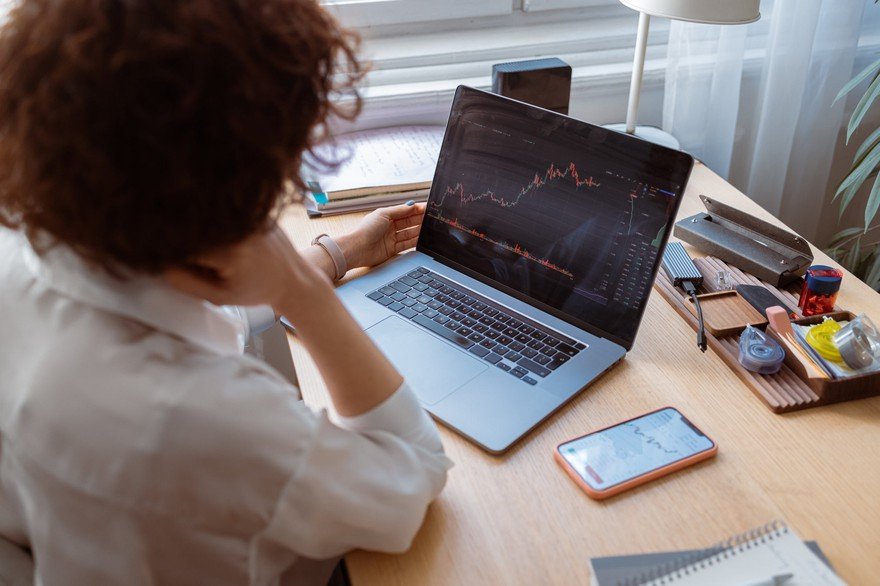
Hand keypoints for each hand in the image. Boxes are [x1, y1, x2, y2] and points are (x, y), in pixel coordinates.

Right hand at [164, 225, 331, 312]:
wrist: (295, 279)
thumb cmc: (257, 291)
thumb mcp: (219, 296)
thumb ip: (185, 281)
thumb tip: (156, 261)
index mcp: (230, 250)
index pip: (181, 244)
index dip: (167, 252)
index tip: (163, 260)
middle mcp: (239, 225)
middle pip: (190, 225)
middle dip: (180, 238)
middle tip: (185, 254)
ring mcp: (247, 212)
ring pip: (204, 215)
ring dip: (194, 228)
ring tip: (208, 251)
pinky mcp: (252, 207)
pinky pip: (220, 210)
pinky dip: (211, 221)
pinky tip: (214, 233)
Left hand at [339, 202, 425, 268]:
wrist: (357, 249)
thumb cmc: (366, 230)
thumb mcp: (383, 214)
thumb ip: (399, 210)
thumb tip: (412, 205)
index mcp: (387, 216)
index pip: (405, 211)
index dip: (416, 210)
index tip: (427, 208)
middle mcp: (389, 227)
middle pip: (409, 222)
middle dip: (420, 219)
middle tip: (432, 217)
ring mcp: (391, 239)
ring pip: (409, 233)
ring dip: (419, 230)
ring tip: (430, 227)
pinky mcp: (392, 250)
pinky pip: (407, 245)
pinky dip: (415, 242)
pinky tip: (422, 238)